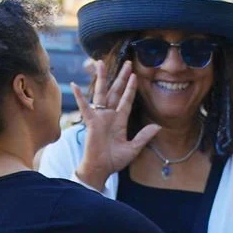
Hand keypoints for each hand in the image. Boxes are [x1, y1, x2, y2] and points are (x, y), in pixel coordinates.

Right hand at [72, 54, 161, 182]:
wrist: (100, 169)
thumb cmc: (114, 160)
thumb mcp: (133, 148)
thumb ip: (144, 137)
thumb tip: (158, 127)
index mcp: (120, 120)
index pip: (127, 100)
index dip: (131, 88)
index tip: (135, 75)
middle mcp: (109, 115)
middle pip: (116, 91)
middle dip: (121, 77)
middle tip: (128, 63)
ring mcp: (100, 117)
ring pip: (101, 93)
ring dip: (102, 78)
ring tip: (101, 63)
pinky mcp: (91, 122)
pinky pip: (85, 107)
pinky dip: (79, 97)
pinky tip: (75, 85)